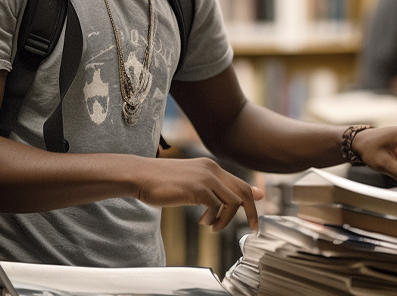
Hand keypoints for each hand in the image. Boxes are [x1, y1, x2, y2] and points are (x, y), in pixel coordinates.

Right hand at [132, 157, 263, 232]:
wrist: (140, 176)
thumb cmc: (160, 182)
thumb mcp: (190, 182)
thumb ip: (209, 188)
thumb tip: (223, 200)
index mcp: (210, 167)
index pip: (240, 182)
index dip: (252, 198)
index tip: (257, 213)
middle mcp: (212, 169)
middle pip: (243, 192)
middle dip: (251, 213)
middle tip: (253, 229)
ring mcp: (206, 178)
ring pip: (233, 202)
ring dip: (226, 220)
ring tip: (213, 227)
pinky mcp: (197, 188)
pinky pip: (217, 208)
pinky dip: (213, 219)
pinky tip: (203, 222)